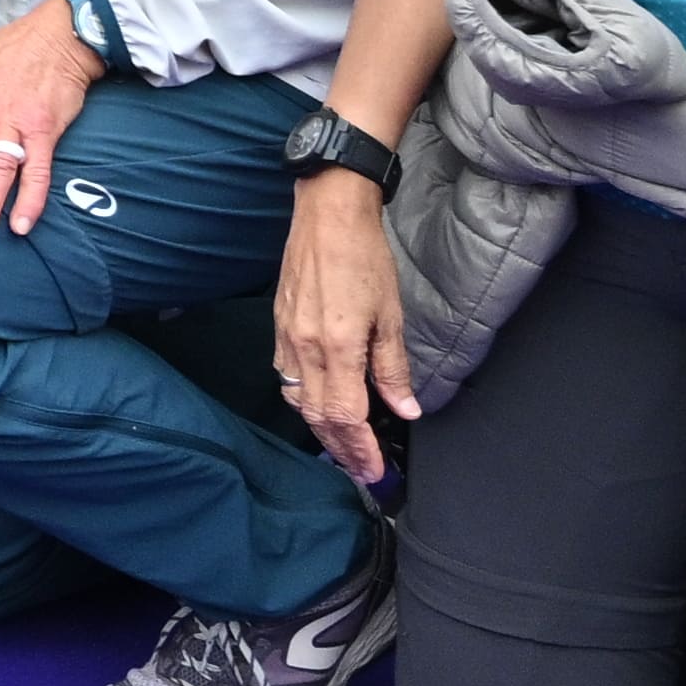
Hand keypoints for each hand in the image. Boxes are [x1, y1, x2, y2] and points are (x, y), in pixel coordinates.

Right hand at [276, 169, 413, 480]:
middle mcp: (306, 348)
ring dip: (320, 430)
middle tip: (364, 470)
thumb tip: (406, 410)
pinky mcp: (279, 327)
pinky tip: (319, 406)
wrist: (326, 215)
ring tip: (344, 447)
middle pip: (317, 416)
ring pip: (297, 401)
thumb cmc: (364, 258)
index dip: (360, 448)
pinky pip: (285, 378)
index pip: (345, 415)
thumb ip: (394, 368)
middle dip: (342, 449)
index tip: (375, 469)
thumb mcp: (391, 314)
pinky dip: (303, 402)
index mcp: (338, 346)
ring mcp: (286, 338)